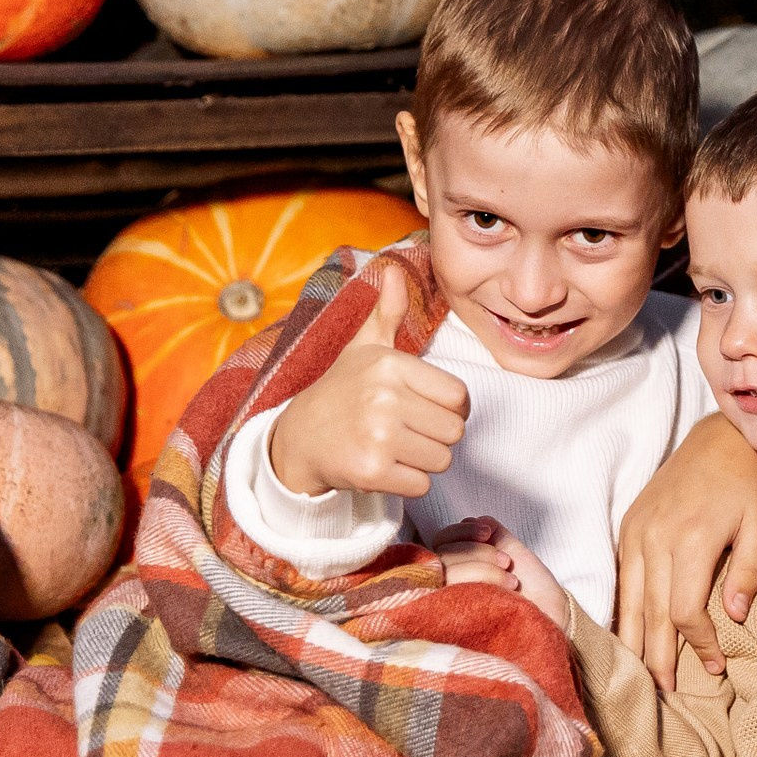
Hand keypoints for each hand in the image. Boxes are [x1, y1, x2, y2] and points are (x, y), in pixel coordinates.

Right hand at [267, 262, 467, 498]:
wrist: (297, 440)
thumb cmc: (341, 392)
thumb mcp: (363, 349)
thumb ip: (387, 314)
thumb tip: (394, 271)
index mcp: (389, 365)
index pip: (459, 396)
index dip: (449, 408)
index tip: (423, 409)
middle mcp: (384, 397)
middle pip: (454, 431)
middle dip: (436, 436)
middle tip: (406, 432)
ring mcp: (377, 435)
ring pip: (442, 459)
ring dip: (423, 461)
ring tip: (394, 448)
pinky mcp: (371, 471)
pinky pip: (422, 485)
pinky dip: (409, 483)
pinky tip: (384, 467)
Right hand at [436, 517, 566, 629]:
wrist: (550, 615)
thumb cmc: (530, 588)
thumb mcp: (511, 551)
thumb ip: (491, 533)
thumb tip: (476, 519)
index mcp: (456, 568)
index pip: (439, 542)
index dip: (460, 532)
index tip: (487, 532)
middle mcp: (446, 587)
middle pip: (442, 556)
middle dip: (478, 552)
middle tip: (506, 562)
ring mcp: (447, 608)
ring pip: (448, 574)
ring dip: (483, 569)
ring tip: (511, 581)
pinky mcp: (454, 627)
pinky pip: (451, 597)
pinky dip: (481, 583)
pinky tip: (504, 591)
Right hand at [615, 414, 756, 688]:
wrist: (717, 438)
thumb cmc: (747, 483)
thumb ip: (748, 572)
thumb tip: (735, 617)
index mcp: (691, 540)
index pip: (684, 612)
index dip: (699, 644)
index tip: (717, 666)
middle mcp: (655, 538)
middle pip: (651, 614)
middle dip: (659, 658)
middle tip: (667, 694)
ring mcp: (636, 532)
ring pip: (628, 600)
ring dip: (633, 643)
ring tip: (642, 678)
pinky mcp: (628, 527)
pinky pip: (620, 579)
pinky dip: (623, 611)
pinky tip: (627, 637)